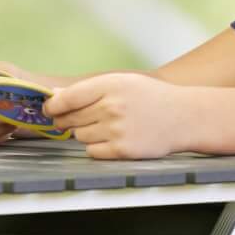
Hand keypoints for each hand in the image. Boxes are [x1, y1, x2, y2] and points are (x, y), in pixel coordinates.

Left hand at [45, 72, 191, 158]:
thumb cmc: (150, 97)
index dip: (52, 106)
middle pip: (69, 119)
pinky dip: (96, 148)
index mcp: (110, 85)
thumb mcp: (122, 82)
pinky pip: (92, 152)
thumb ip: (89, 90)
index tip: (49, 110)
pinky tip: (111, 139)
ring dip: (85, 134)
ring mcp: (117, 130)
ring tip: (105, 126)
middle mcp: (112, 107)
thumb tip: (55, 96)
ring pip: (79, 136)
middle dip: (66, 121)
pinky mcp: (123, 150)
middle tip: (73, 120)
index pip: (67, 98)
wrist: (185, 117)